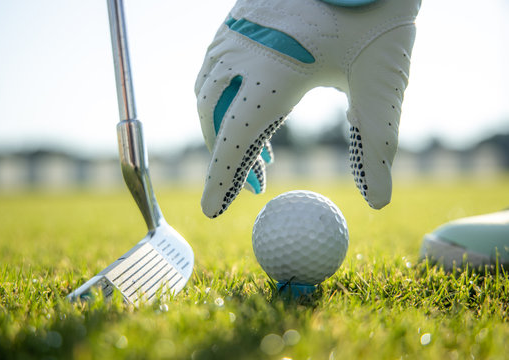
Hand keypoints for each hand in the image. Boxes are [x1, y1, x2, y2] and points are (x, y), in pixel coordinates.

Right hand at [195, 0, 420, 217]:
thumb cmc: (376, 12)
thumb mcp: (382, 81)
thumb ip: (378, 142)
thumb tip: (378, 201)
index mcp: (274, 72)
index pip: (234, 139)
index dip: (220, 179)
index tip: (210, 211)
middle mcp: (242, 52)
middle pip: (213, 120)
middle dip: (227, 157)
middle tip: (258, 184)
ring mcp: (233, 32)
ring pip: (207, 93)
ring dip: (224, 127)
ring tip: (260, 151)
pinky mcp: (236, 18)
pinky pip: (214, 68)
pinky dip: (224, 97)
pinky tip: (252, 103)